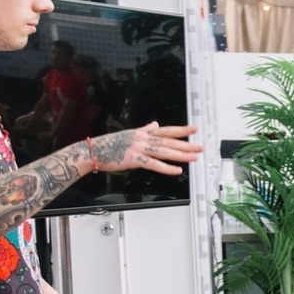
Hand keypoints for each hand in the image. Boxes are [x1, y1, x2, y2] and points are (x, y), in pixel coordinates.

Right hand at [86, 123, 202, 175]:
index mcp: (143, 132)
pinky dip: (166, 168)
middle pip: (169, 141)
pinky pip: (154, 164)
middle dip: (186, 144)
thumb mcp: (130, 133)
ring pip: (164, 152)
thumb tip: (155, 124)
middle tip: (200, 147)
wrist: (92, 151)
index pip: (166, 130)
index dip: (181, 130)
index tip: (194, 129)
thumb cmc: (110, 144)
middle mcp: (143, 138)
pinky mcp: (134, 159)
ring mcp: (138, 148)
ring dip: (181, 155)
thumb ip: (145, 129)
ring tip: (194, 157)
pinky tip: (177, 170)